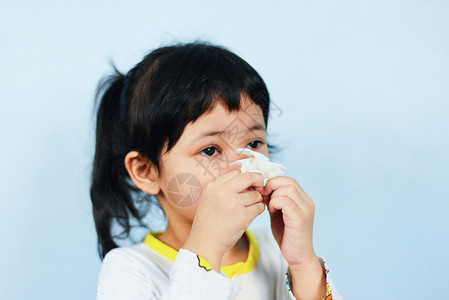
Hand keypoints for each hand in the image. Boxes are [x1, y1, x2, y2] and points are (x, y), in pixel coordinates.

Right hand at [183, 169, 264, 271]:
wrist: (204, 244)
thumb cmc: (208, 223)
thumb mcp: (209, 199)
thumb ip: (223, 188)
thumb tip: (245, 180)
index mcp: (213, 186)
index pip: (236, 172)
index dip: (245, 178)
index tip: (248, 185)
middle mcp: (222, 191)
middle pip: (249, 177)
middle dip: (258, 181)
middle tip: (260, 188)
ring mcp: (233, 203)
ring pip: (256, 194)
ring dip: (257, 200)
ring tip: (250, 208)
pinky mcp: (242, 216)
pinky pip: (259, 207)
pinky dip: (259, 210)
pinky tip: (252, 215)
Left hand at [263, 176, 325, 298]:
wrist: (298, 257)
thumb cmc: (288, 236)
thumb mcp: (279, 214)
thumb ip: (274, 201)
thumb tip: (263, 189)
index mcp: (303, 199)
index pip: (289, 180)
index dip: (274, 183)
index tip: (264, 193)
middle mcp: (307, 202)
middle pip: (289, 181)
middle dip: (272, 186)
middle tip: (264, 197)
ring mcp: (305, 210)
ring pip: (288, 189)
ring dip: (273, 195)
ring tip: (269, 206)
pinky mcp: (300, 219)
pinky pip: (286, 201)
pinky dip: (275, 203)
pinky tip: (271, 211)